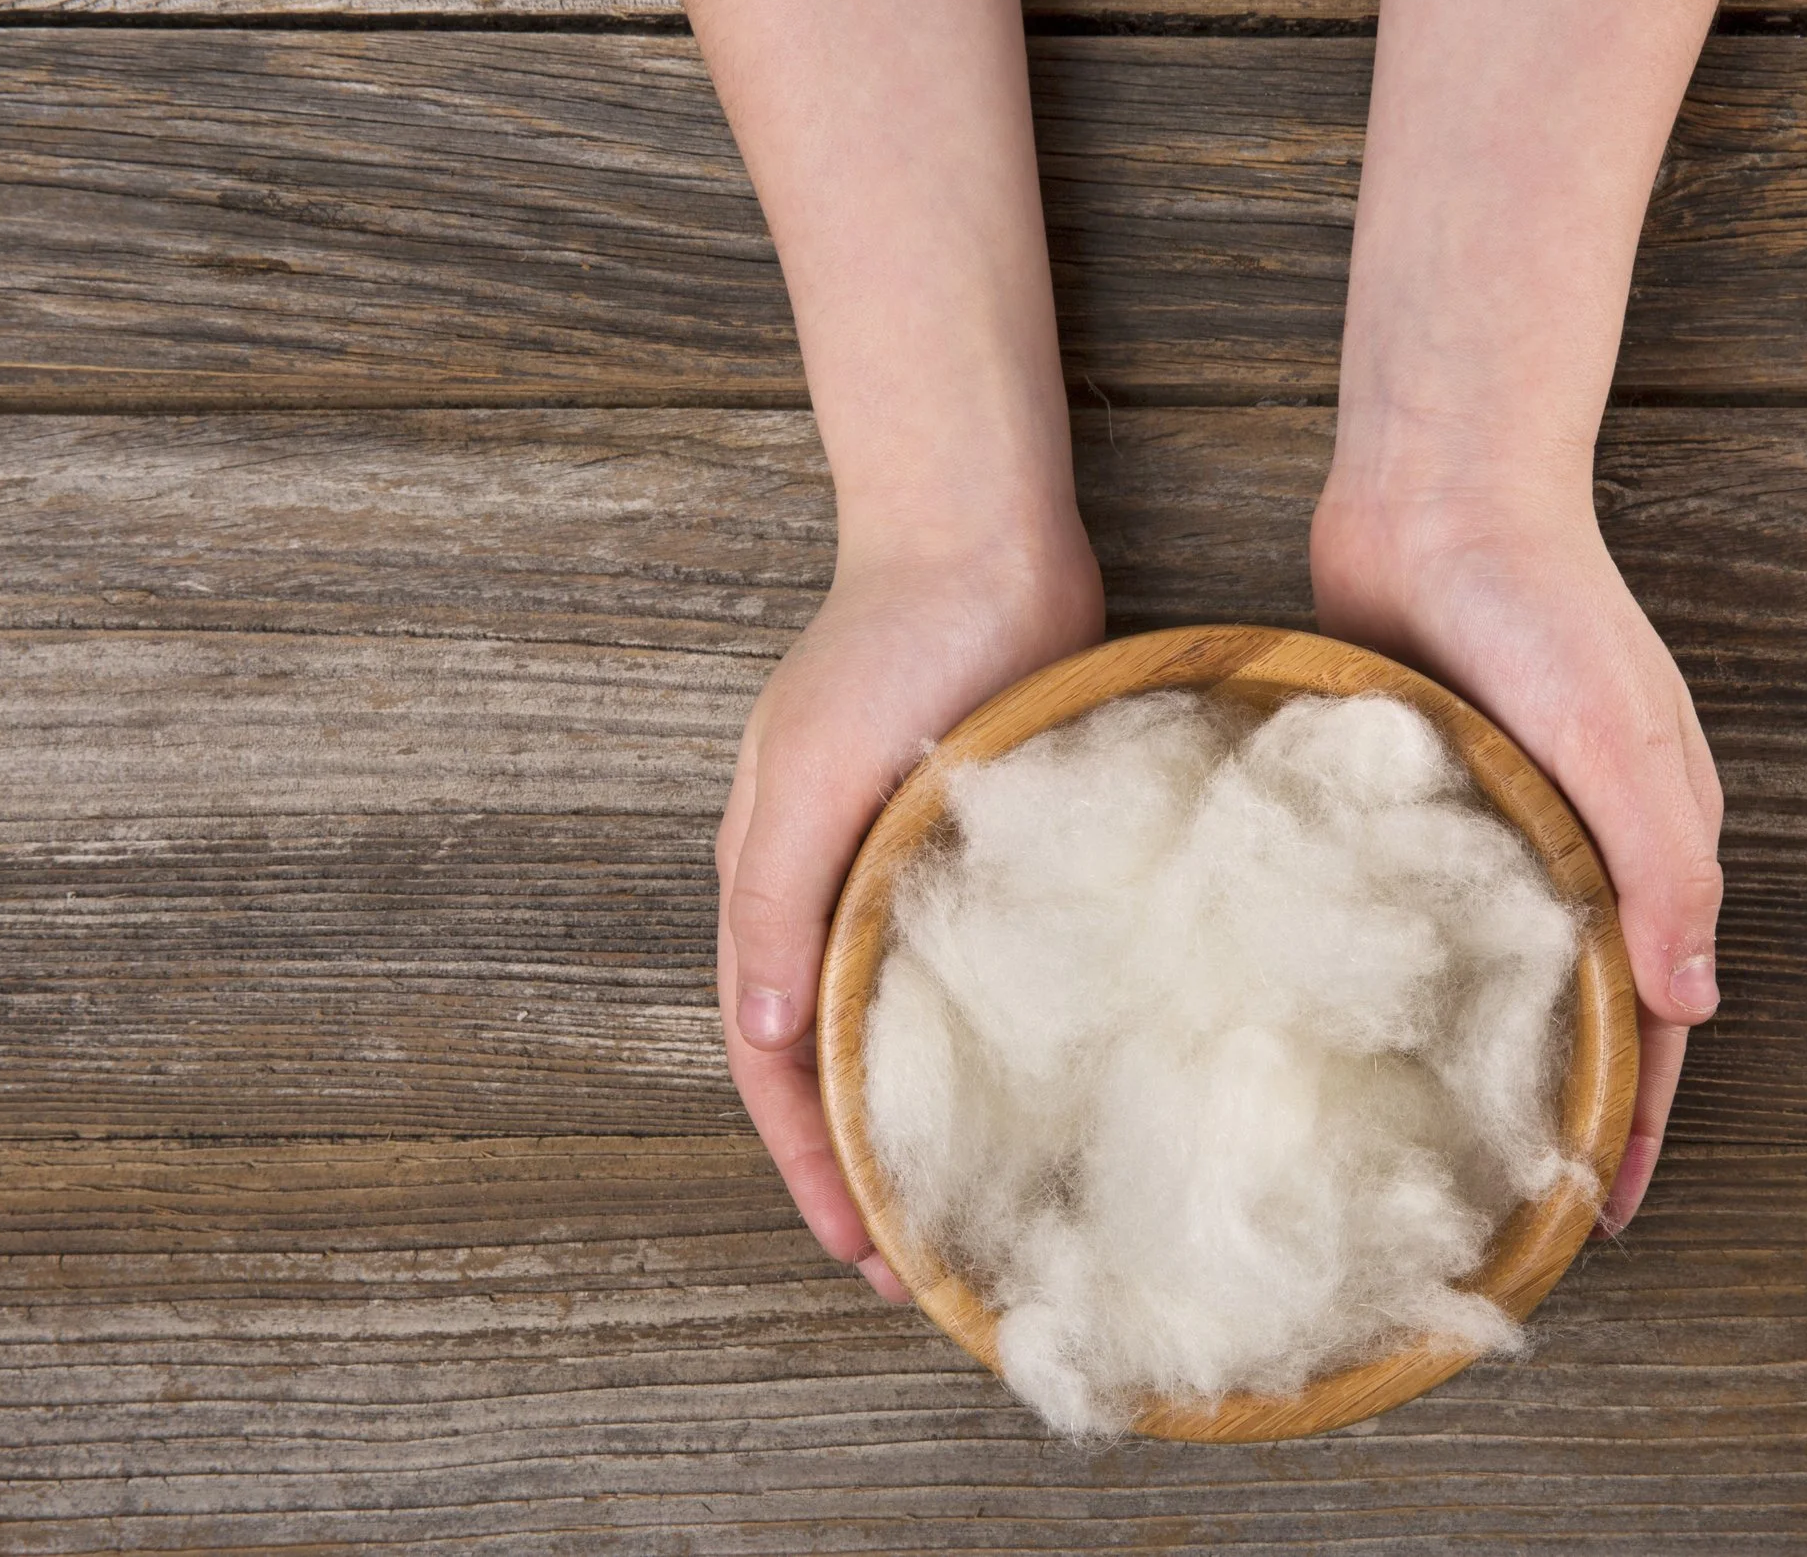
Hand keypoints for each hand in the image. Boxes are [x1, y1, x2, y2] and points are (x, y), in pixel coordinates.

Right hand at [716, 525, 1102, 1297]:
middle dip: (863, 1169)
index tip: (863, 1253)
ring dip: (922, 1116)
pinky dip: (986, 1040)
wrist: (983, 540)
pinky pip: (973, 970)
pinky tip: (1038, 1088)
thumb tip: (768, 1038)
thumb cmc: (885, 646)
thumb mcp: (810, 775)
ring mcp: (907, 876)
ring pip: (902, 1027)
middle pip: (833, 1062)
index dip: (810, 1165)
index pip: (775, 1062)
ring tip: (974, 1200)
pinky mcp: (985, 854)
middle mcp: (834, 894)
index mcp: (773, 887)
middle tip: (923, 1266)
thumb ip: (779, 902)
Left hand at [1312, 485, 1723, 1231]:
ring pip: (1502, 963)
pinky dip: (1415, 969)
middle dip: (1562, 1101)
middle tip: (1512, 1195)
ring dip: (1488, 1045)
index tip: (1599, 1212)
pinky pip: (1427, 904)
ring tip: (1441, 1133)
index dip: (1633, 1117)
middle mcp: (1583, 842)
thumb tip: (1695, 1003)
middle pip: (1583, 1003)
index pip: (1653, 1014)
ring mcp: (1505, 819)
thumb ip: (1664, 869)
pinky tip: (1367, 1018)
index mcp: (1652, 840)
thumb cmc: (1545, 607)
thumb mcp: (1622, 739)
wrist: (1435, 494)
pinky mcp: (1425, 794)